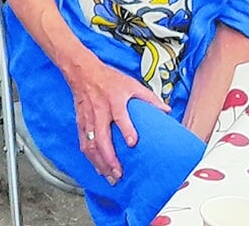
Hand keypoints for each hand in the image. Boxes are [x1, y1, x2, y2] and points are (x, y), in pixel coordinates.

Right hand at [67, 58, 169, 182]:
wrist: (83, 71)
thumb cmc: (109, 78)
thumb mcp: (131, 84)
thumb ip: (149, 98)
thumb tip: (167, 110)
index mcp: (114, 100)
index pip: (120, 116)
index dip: (126, 129)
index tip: (132, 143)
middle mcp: (100, 111)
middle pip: (101, 137)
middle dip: (109, 157)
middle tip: (119, 173)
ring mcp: (88, 118)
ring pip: (90, 144)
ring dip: (99, 162)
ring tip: (110, 176)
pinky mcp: (81, 122)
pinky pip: (84, 143)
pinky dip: (90, 158)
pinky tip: (97, 168)